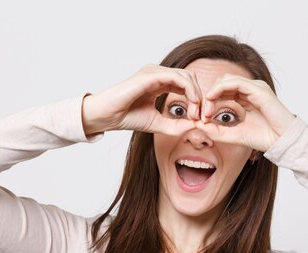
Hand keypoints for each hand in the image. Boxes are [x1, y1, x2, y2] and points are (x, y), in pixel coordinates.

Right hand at [82, 64, 203, 135]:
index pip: (185, 85)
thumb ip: (176, 125)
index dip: (197, 100)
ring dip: (196, 94)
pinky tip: (192, 104)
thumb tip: (195, 126)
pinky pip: (176, 77)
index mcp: (159, 83)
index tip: (198, 119)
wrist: (108, 116)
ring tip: (195, 113)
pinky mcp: (150, 75)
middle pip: (189, 77)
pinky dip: (188, 90)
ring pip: (185, 75)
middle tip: (199, 116)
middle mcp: (157, 74)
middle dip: (199, 96)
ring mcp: (153, 72)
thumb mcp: (158, 124)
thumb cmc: (127, 117)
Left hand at [194, 74, 296, 151]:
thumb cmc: (263, 138)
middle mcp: (251, 90)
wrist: (282, 142)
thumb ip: (217, 130)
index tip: (200, 118)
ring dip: (212, 93)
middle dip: (208, 96)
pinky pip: (235, 82)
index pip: (222, 91)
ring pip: (226, 80)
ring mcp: (255, 88)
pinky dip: (220, 89)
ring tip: (206, 109)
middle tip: (201, 113)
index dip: (208, 101)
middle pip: (222, 83)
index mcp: (246, 98)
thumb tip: (198, 125)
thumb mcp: (233, 135)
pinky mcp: (259, 90)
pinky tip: (212, 99)